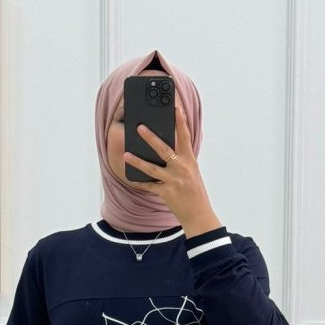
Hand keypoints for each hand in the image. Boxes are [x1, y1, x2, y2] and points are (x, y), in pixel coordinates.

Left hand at [123, 101, 214, 228]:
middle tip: (139, 127)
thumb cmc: (195, 192)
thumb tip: (166, 150)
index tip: (176, 108)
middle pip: (164, 149)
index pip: (185, 137)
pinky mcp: (166, 193)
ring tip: (126, 154)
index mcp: (190, 161)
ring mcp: (173, 181)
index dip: (181, 122)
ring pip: (152, 168)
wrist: (199, 215)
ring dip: (137, 161)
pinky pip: (149, 186)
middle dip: (151, 137)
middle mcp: (182, 169)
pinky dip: (140, 182)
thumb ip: (182, 160)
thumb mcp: (192, 172)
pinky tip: (131, 178)